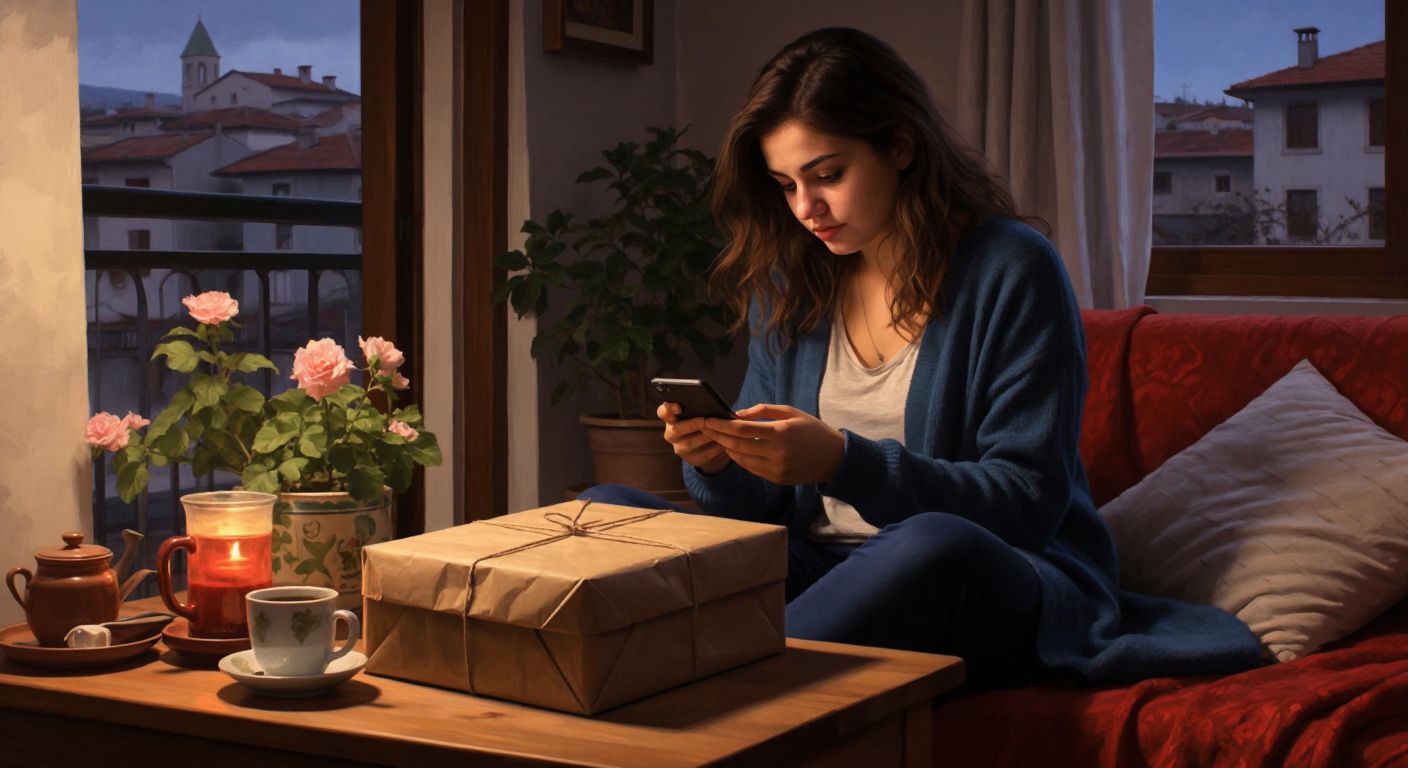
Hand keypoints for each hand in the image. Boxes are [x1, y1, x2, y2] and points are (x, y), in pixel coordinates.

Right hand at [656, 402, 730, 474]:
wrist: (707, 444)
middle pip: (676, 429)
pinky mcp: (691, 459)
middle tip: (704, 421)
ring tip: (717, 430)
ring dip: (705, 436)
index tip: (678, 407)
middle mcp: (671, 434)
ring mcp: (679, 448)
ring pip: (690, 444)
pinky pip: (703, 454)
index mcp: (670, 418)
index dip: (668, 409)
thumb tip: (708, 404)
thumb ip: (697, 407)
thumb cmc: (701, 421)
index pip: (663, 412)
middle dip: (691, 425)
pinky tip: (723, 442)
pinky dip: (714, 448)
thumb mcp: (697, 413)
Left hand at [700, 404, 844, 484]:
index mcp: (780, 432)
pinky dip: (739, 459)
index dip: (721, 424)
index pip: (742, 429)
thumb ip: (763, 410)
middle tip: (704, 428)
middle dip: (717, 435)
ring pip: (741, 459)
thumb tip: (737, 414)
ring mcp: (776, 468)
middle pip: (737, 445)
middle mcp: (777, 452)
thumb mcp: (791, 412)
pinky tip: (732, 450)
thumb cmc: (812, 430)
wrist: (834, 458)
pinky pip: (751, 468)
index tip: (708, 419)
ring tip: (716, 438)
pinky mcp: (776, 479)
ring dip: (726, 448)